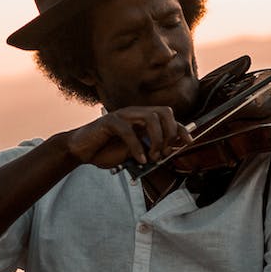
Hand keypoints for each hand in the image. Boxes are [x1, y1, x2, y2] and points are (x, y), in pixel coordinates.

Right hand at [62, 104, 190, 169]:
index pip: (168, 118)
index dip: (181, 129)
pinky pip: (128, 131)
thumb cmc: (106, 151)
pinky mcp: (109, 121)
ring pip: (150, 118)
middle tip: (164, 152)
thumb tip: (169, 152)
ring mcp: (123, 115)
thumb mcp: (134, 153)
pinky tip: (139, 159)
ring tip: (152, 156)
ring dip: (156, 140)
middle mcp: (135, 113)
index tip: (188, 142)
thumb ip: (149, 150)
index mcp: (142, 119)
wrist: (82, 151)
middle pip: (164, 112)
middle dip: (170, 133)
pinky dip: (137, 147)